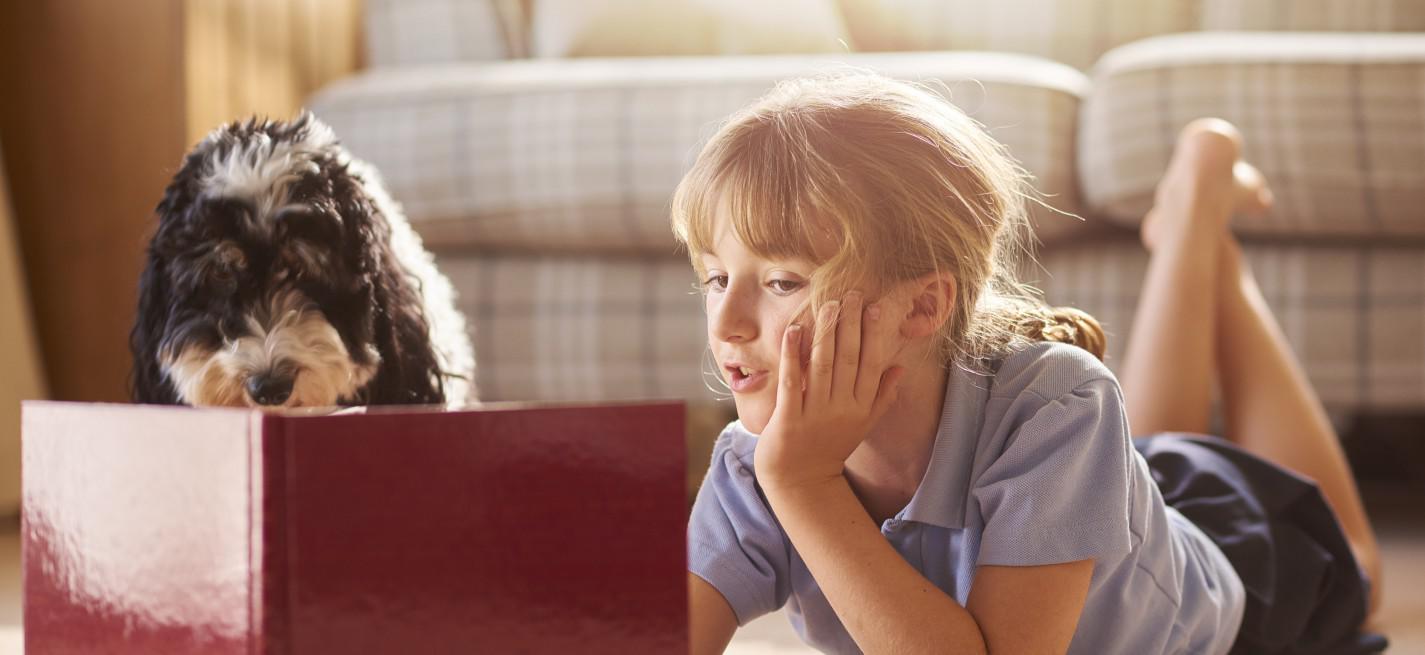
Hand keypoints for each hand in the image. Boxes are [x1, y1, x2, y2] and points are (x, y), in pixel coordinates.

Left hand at [754, 291, 906, 493]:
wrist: (801, 481)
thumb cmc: (831, 446)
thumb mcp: (863, 424)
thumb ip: (882, 396)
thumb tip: (899, 368)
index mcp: (861, 407)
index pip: (871, 364)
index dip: (874, 335)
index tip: (875, 307)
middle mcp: (842, 408)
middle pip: (849, 358)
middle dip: (851, 324)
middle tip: (851, 294)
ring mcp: (815, 413)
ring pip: (823, 365)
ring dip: (826, 332)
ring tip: (829, 304)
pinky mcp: (789, 419)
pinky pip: (792, 380)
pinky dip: (793, 354)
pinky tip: (794, 330)